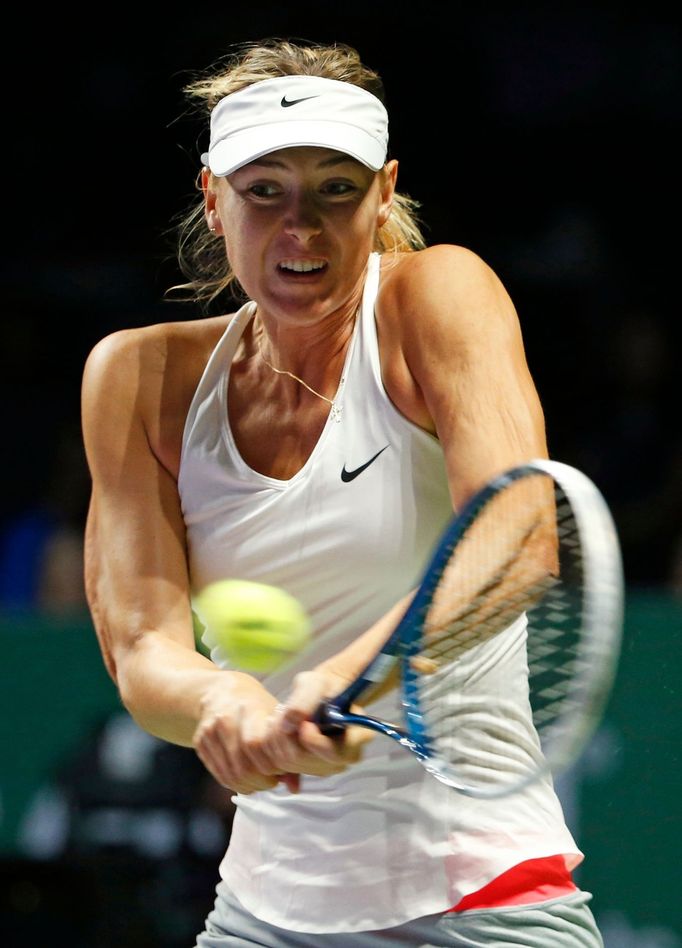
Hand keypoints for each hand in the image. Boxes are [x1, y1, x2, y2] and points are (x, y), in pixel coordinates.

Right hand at [192, 672, 293, 794]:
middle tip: (272, 781)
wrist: (224, 691)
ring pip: (229, 775)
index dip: (271, 766)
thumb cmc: (257, 706)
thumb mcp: (277, 718)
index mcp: (249, 708)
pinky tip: (246, 777)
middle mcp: (226, 718)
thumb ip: (288, 750)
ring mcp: (209, 730)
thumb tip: (294, 788)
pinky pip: (218, 774)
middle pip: (242, 766)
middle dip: (261, 781)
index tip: (281, 771)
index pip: (255, 745)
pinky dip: (235, 783)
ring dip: (249, 786)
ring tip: (261, 780)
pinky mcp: (200, 742)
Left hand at [261, 668, 374, 791]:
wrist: (320, 695)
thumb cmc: (322, 687)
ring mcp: (328, 766)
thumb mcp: (314, 683)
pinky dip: (275, 746)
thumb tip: (289, 725)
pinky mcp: (310, 770)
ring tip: (281, 716)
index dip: (314, 740)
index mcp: (359, 735)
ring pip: (291, 763)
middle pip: (307, 760)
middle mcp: (347, 757)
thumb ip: (303, 701)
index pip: (335, 752)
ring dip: (278, 738)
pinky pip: (282, 766)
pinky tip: (280, 728)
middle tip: (283, 711)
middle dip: (288, 735)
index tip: (304, 723)